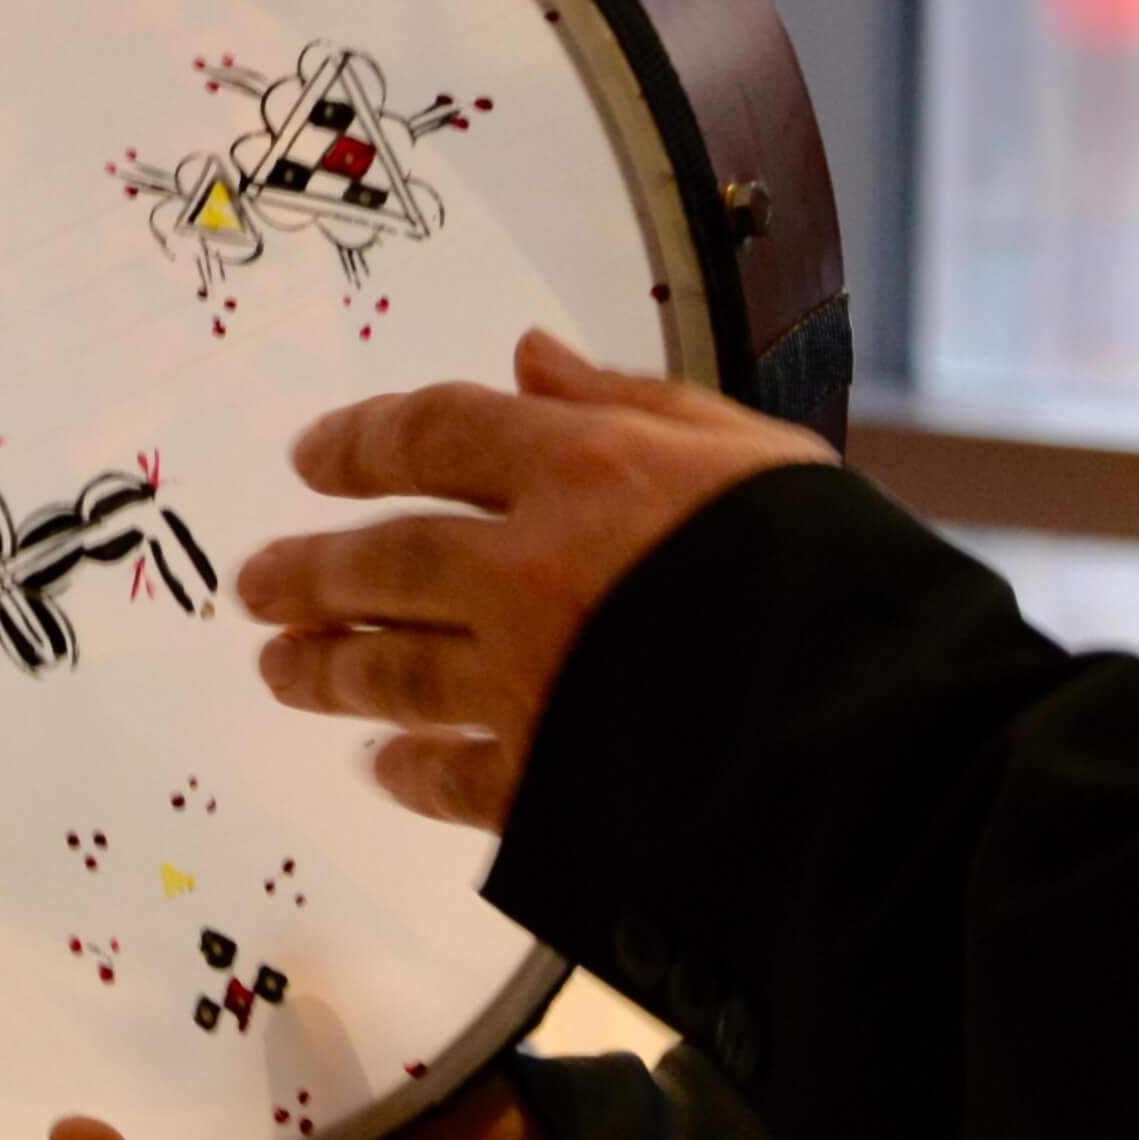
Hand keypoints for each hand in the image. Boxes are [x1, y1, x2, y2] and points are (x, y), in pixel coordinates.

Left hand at [249, 329, 828, 829]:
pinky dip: (410, 769)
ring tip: (280, 667)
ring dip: (327, 667)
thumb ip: (632, 400)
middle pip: (384, 558)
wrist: (882, 735)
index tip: (313, 456)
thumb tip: (531, 355)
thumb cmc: (837, 575)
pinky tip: (383, 766)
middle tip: (256, 582)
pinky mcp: (548, 784)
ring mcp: (531, 682)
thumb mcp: (751, 449)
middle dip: (310, 568)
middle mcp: (534, 569)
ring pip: (392, 666)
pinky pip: (452, 774)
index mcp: (585, 469)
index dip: (361, 440)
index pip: (435, 434)